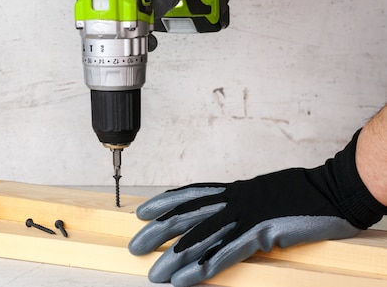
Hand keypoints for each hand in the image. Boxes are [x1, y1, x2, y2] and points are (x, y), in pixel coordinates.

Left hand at [129, 129, 386, 286]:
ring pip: (199, 238)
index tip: (141, 212)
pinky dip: (201, 268)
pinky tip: (184, 279)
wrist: (333, 189)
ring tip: (153, 273)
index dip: (163, 203)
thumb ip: (243, 207)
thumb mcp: (265, 196)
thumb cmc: (303, 193)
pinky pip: (224, 254)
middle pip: (185, 216)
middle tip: (135, 247)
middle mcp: (234, 201)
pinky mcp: (260, 233)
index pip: (189, 195)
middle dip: (157, 233)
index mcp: (234, 191)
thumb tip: (228, 219)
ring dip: (173, 259)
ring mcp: (245, 216)